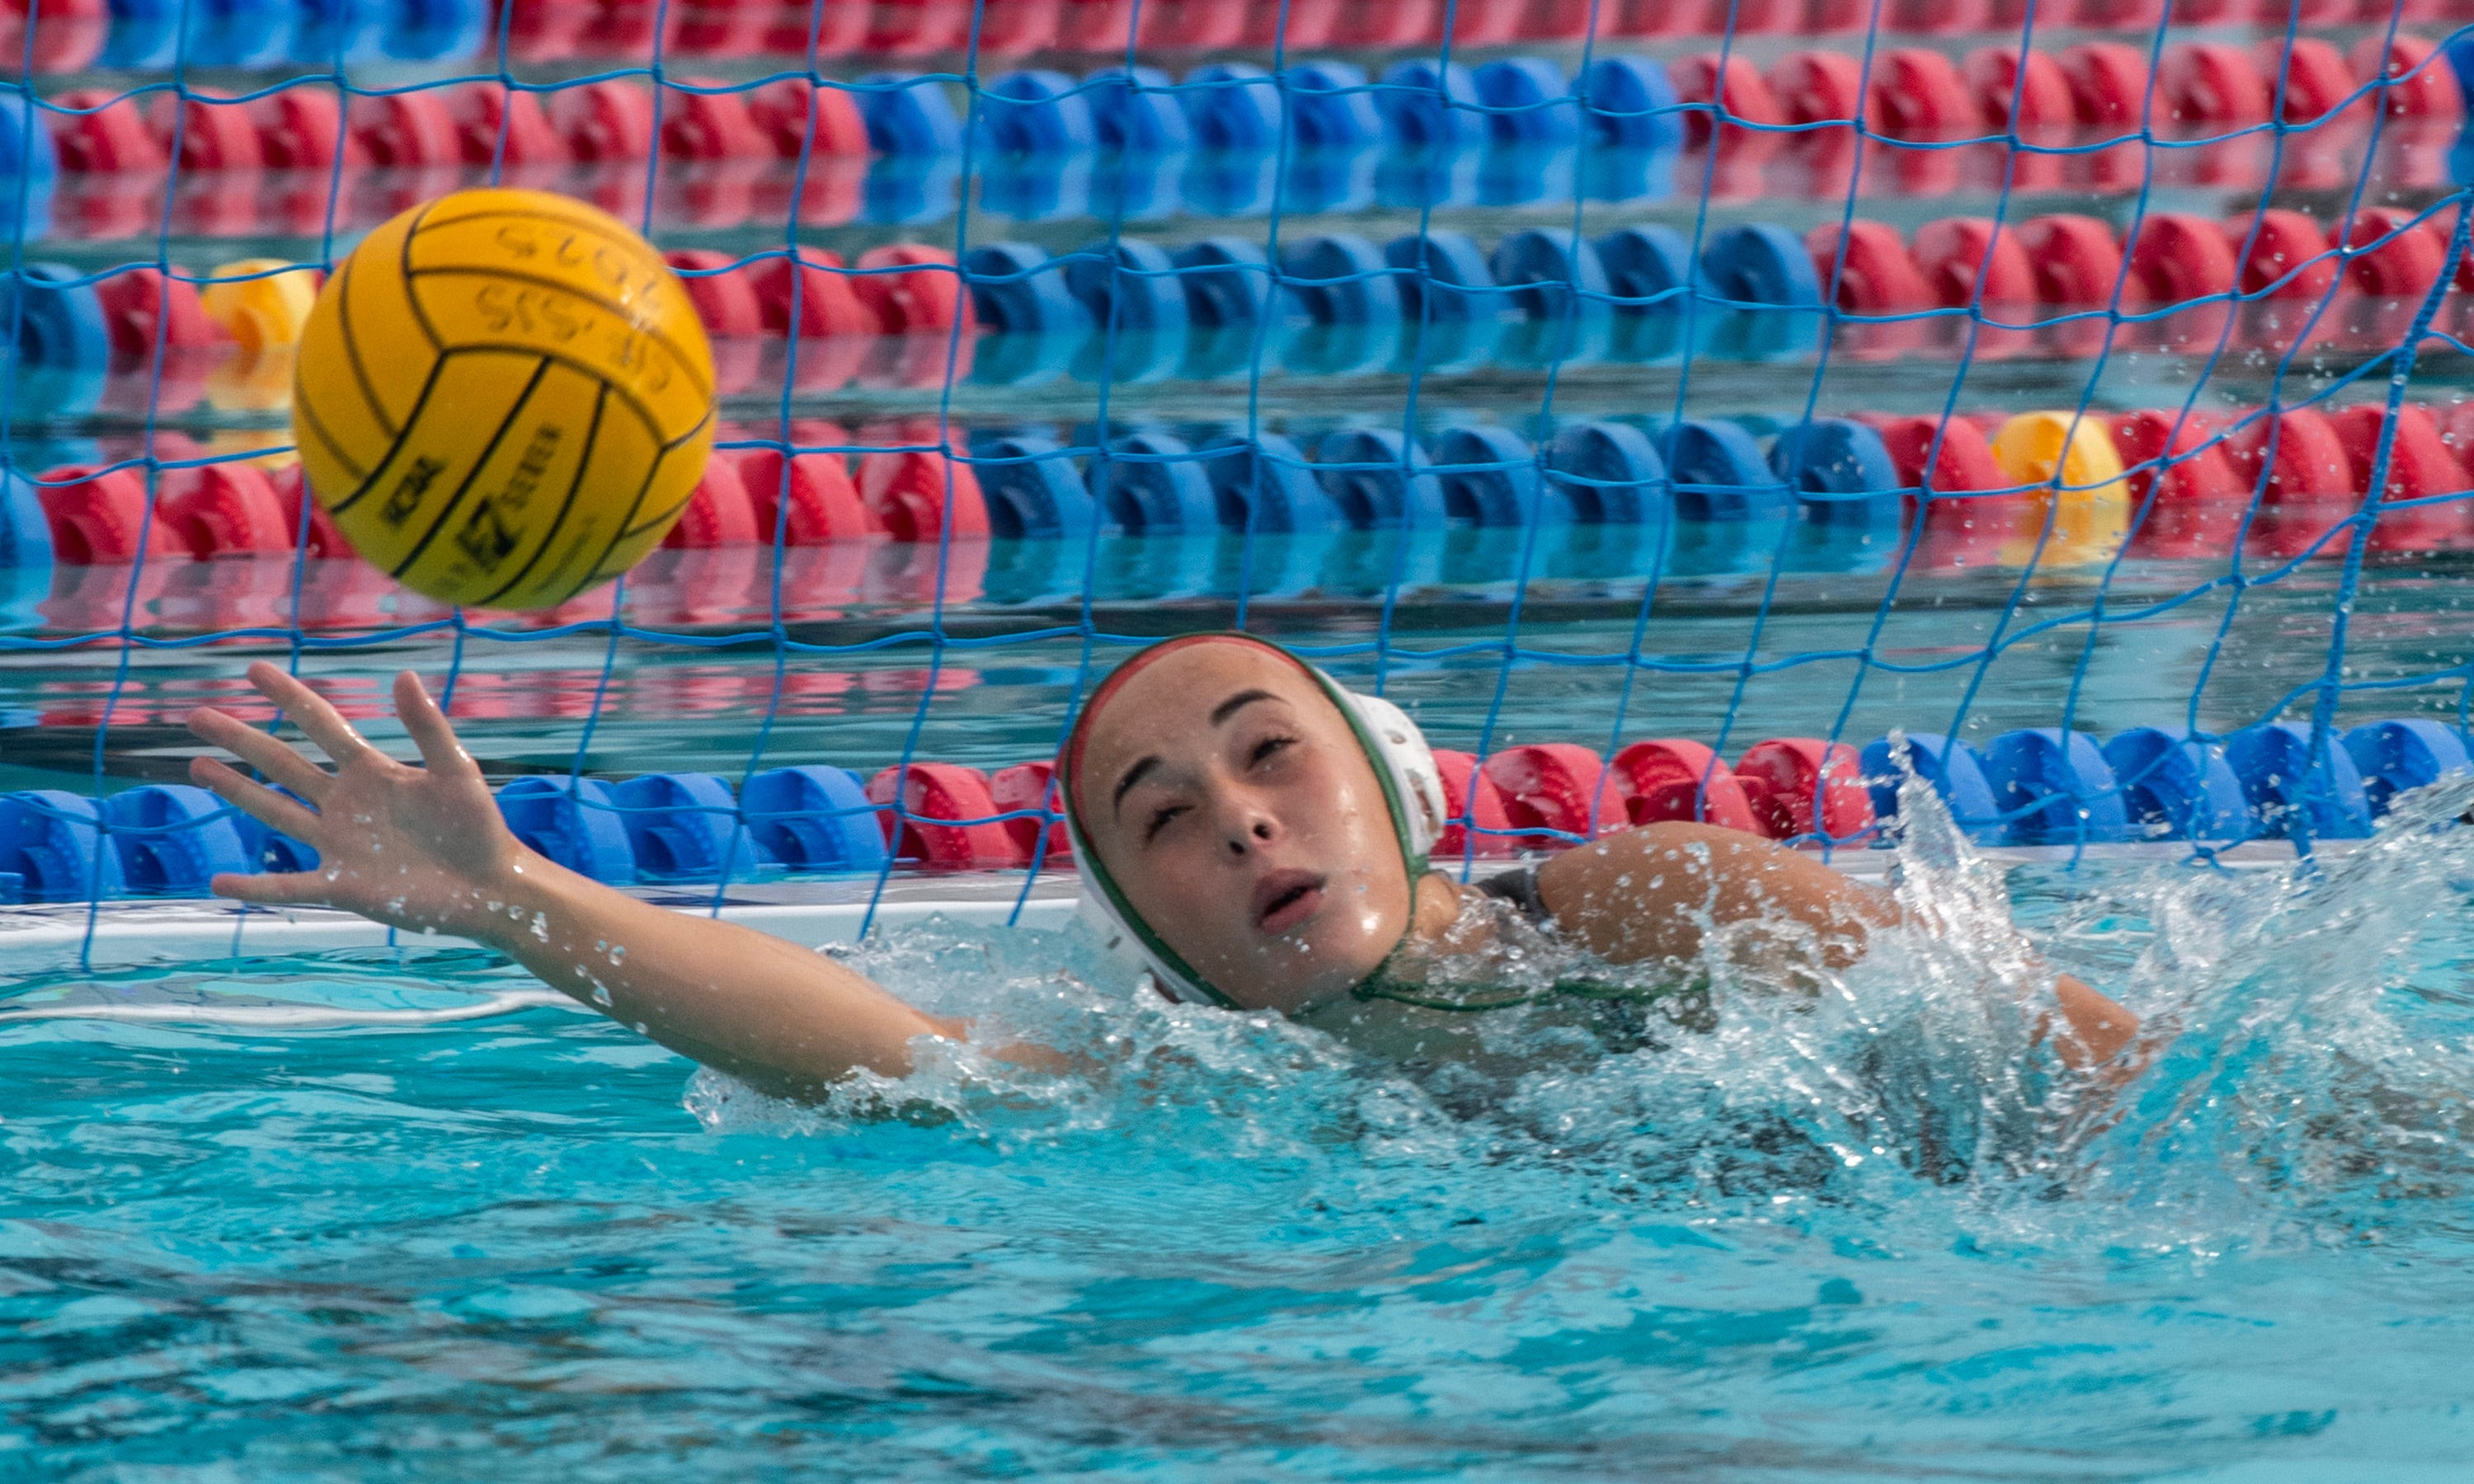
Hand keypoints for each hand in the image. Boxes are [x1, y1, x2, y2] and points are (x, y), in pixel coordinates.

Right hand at [187, 661, 529, 941]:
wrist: (492, 886)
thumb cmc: (479, 826)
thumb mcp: (456, 771)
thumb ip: (428, 727)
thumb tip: (403, 674)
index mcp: (371, 772)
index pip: (321, 725)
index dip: (288, 696)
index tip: (252, 670)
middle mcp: (345, 804)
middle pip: (283, 763)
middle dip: (242, 739)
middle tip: (198, 715)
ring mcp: (338, 844)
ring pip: (276, 812)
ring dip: (237, 790)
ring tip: (197, 765)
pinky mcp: (342, 885)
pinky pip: (289, 886)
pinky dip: (255, 887)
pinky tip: (219, 881)